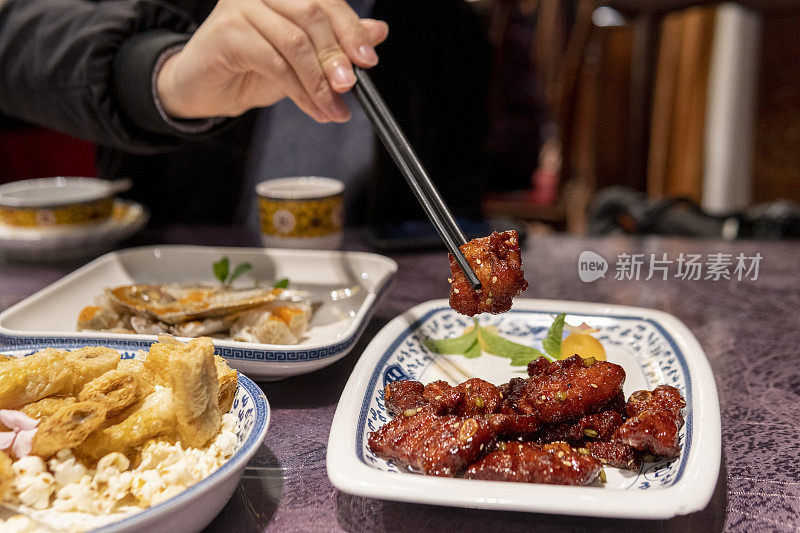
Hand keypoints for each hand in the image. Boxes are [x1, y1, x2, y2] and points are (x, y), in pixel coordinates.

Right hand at [156, 0, 388, 122]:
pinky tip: (313, 109)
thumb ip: (338, 42)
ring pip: (295, 42)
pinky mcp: (228, 32)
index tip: (369, 60)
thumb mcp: (304, 57)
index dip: (351, 30)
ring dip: (319, 82)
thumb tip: (378, 32)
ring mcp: (241, 6)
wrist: (204, 88)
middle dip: (336, 56)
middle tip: (350, 88)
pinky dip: (300, 91)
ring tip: (333, 109)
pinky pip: (275, 63)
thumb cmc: (252, 68)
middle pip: (312, 15)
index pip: (326, 2)